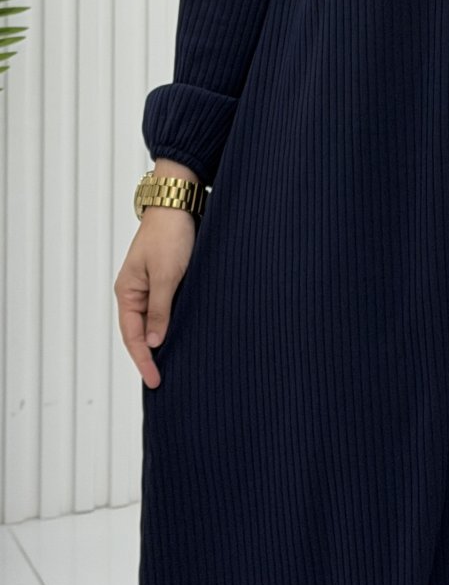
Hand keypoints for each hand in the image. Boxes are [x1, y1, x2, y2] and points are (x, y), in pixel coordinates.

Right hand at [114, 208, 195, 388]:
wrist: (179, 203)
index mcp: (128, 291)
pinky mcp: (167, 278)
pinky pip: (167, 308)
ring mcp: (151, 285)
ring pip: (155, 321)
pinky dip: (173, 324)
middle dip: (151, 356)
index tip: (155, 380)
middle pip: (141, 333)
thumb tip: (153, 342)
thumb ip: (160, 310)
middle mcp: (136, 291)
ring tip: (175, 365)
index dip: (143, 360)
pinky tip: (184, 336)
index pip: (133, 336)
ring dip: (163, 341)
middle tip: (164, 381)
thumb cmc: (170, 234)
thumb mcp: (166, 275)